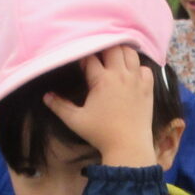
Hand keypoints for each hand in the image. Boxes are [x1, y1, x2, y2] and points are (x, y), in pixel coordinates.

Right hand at [41, 46, 158, 167]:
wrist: (128, 146)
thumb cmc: (100, 133)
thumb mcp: (75, 120)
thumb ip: (59, 106)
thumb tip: (46, 96)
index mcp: (102, 80)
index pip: (91, 57)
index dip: (84, 57)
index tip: (81, 64)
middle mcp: (121, 75)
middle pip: (113, 47)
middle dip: (103, 48)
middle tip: (98, 57)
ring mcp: (137, 80)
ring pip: (131, 53)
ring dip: (121, 53)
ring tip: (113, 59)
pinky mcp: (148, 88)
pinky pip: (146, 68)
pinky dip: (138, 67)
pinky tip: (130, 73)